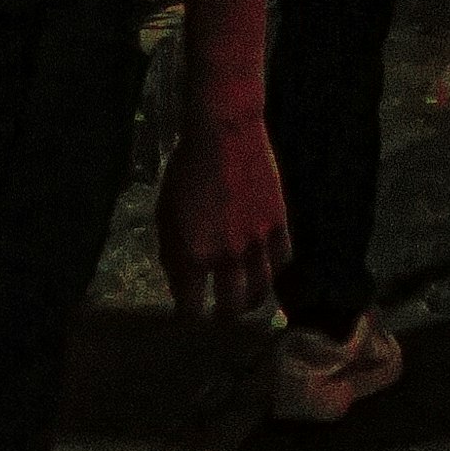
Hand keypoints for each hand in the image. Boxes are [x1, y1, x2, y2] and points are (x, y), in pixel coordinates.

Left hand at [159, 104, 289, 323]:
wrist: (224, 132)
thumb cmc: (186, 169)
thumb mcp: (166, 213)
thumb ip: (173, 253)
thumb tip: (181, 281)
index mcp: (193, 253)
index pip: (192, 307)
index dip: (189, 317)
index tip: (189, 315)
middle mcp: (227, 254)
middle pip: (231, 308)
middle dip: (223, 318)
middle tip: (220, 315)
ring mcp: (256, 240)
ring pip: (262, 290)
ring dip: (252, 300)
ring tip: (247, 301)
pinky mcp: (279, 222)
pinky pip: (283, 259)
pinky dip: (275, 268)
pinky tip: (267, 267)